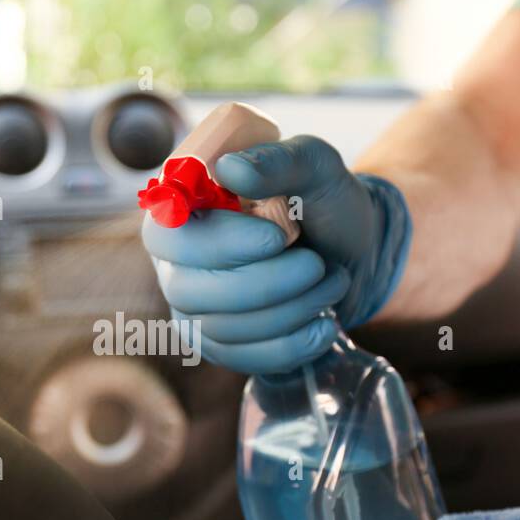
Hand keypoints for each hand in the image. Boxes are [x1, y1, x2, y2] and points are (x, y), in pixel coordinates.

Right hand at [141, 135, 410, 374]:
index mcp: (182, 210)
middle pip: (189, 290)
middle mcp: (175, 262)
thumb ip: (276, 161)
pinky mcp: (221, 346)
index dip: (218, 244)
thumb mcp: (313, 166)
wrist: (352, 251)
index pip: (166, 235)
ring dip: (290, 310)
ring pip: (220, 328)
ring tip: (332, 281)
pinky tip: (324, 325)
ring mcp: (194, 309)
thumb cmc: (321, 200)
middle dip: (264, 284)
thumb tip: (228, 169)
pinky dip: (292, 345)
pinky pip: (243, 358)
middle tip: (317, 265)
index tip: (277, 238)